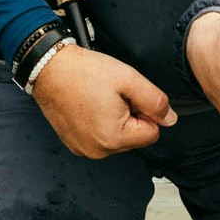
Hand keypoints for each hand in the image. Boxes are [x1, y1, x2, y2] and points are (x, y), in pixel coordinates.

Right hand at [30, 44, 176, 158]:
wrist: (49, 68)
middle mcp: (97, 150)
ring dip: (116, 120)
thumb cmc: (84, 72)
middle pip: (135, 137)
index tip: (129, 96)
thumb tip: (170, 119)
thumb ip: (155, 102)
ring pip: (118, 138)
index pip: (152, 132)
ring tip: (100, 99)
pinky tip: (91, 105)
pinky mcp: (74, 143)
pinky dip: (101, 123)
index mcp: (113, 138)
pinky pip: (100, 137)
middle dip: (131, 116)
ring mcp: (83, 149)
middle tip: (113, 95)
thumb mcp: (129, 80)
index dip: (147, 111)